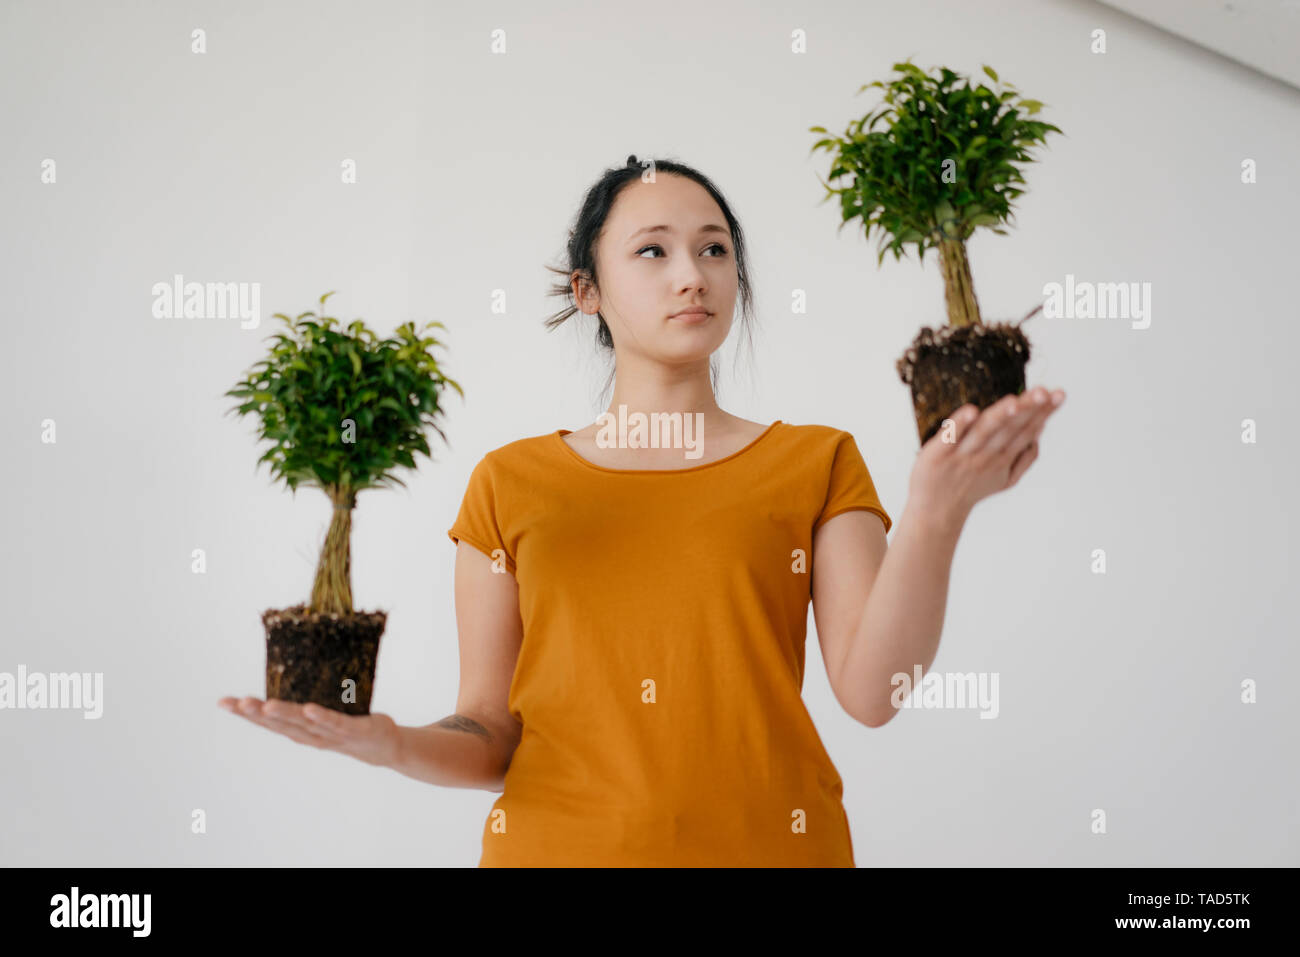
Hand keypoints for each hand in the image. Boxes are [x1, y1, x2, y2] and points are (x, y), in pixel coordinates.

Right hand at [218, 696, 400, 768]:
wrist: (382, 745)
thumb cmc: (347, 723)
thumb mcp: (321, 711)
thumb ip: (302, 698)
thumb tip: (289, 661)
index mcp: (299, 730)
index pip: (267, 723)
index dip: (244, 714)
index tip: (223, 702)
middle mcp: (310, 735)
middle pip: (280, 724)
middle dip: (256, 714)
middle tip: (237, 703)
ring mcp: (331, 734)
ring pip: (304, 724)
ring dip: (284, 715)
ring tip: (265, 706)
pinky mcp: (354, 730)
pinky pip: (335, 722)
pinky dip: (322, 716)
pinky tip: (309, 708)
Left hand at [908, 385, 1064, 527]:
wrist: (935, 512)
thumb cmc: (970, 488)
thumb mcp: (1006, 480)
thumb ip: (1026, 457)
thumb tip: (1041, 431)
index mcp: (1003, 458)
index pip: (1027, 430)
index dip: (1044, 412)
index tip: (1059, 393)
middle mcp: (986, 455)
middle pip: (1010, 429)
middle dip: (1028, 410)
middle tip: (1043, 392)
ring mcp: (962, 455)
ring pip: (985, 432)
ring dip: (1000, 416)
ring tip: (1015, 402)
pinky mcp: (938, 454)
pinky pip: (951, 437)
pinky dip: (960, 424)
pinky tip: (971, 410)